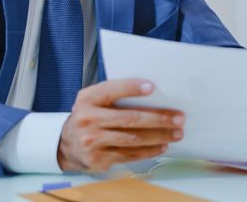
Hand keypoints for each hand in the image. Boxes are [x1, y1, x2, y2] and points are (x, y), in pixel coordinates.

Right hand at [57, 78, 183, 171]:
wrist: (66, 144)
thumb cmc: (90, 115)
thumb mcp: (94, 99)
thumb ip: (116, 94)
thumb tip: (154, 92)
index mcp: (88, 99)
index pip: (112, 90)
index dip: (132, 88)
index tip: (152, 87)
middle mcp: (88, 119)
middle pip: (129, 118)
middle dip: (158, 118)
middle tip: (179, 117)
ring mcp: (92, 141)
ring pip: (133, 139)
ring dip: (159, 136)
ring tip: (177, 133)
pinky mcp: (98, 158)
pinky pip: (129, 154)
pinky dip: (149, 151)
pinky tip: (163, 146)